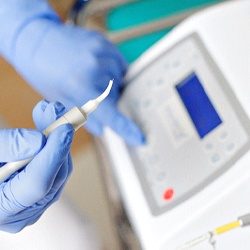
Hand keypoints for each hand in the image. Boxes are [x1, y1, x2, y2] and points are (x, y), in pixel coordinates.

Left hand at [0, 1, 144, 145]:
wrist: (36, 41)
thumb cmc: (45, 74)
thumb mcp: (61, 101)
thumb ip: (85, 118)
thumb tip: (105, 128)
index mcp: (79, 85)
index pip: (108, 113)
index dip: (125, 128)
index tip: (140, 138)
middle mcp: (94, 67)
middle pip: (116, 95)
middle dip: (108, 100)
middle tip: (89, 93)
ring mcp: (101, 51)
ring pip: (119, 80)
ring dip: (110, 84)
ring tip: (90, 77)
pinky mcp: (105, 42)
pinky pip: (119, 64)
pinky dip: (113, 71)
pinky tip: (97, 68)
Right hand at [0, 101, 73, 232]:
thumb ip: (9, 146)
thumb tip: (41, 141)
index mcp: (1, 207)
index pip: (38, 183)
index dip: (53, 154)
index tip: (64, 128)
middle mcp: (22, 213)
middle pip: (55, 176)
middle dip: (59, 141)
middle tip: (57, 112)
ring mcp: (36, 206)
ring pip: (61, 172)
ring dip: (59, 140)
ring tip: (50, 115)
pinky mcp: (43, 195)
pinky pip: (58, 170)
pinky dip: (56, 147)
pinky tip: (50, 131)